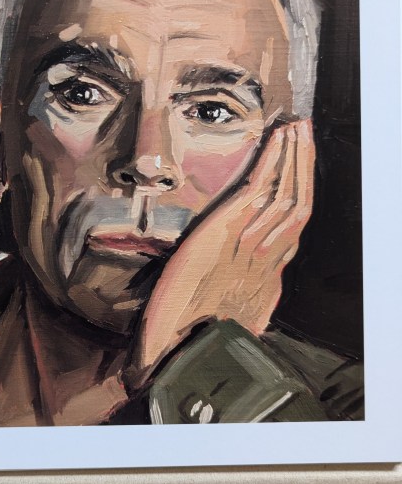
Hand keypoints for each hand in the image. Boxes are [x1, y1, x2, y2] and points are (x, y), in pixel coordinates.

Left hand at [127, 120, 315, 391]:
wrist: (177, 354)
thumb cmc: (183, 346)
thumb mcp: (216, 333)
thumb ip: (228, 320)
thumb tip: (234, 319)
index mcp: (261, 286)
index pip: (288, 238)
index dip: (296, 205)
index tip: (299, 182)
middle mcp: (265, 263)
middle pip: (297, 208)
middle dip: (304, 170)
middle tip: (306, 136)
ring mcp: (251, 244)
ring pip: (287, 194)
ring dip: (295, 157)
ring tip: (298, 129)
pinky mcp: (229, 229)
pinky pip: (262, 187)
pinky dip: (275, 159)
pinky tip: (279, 138)